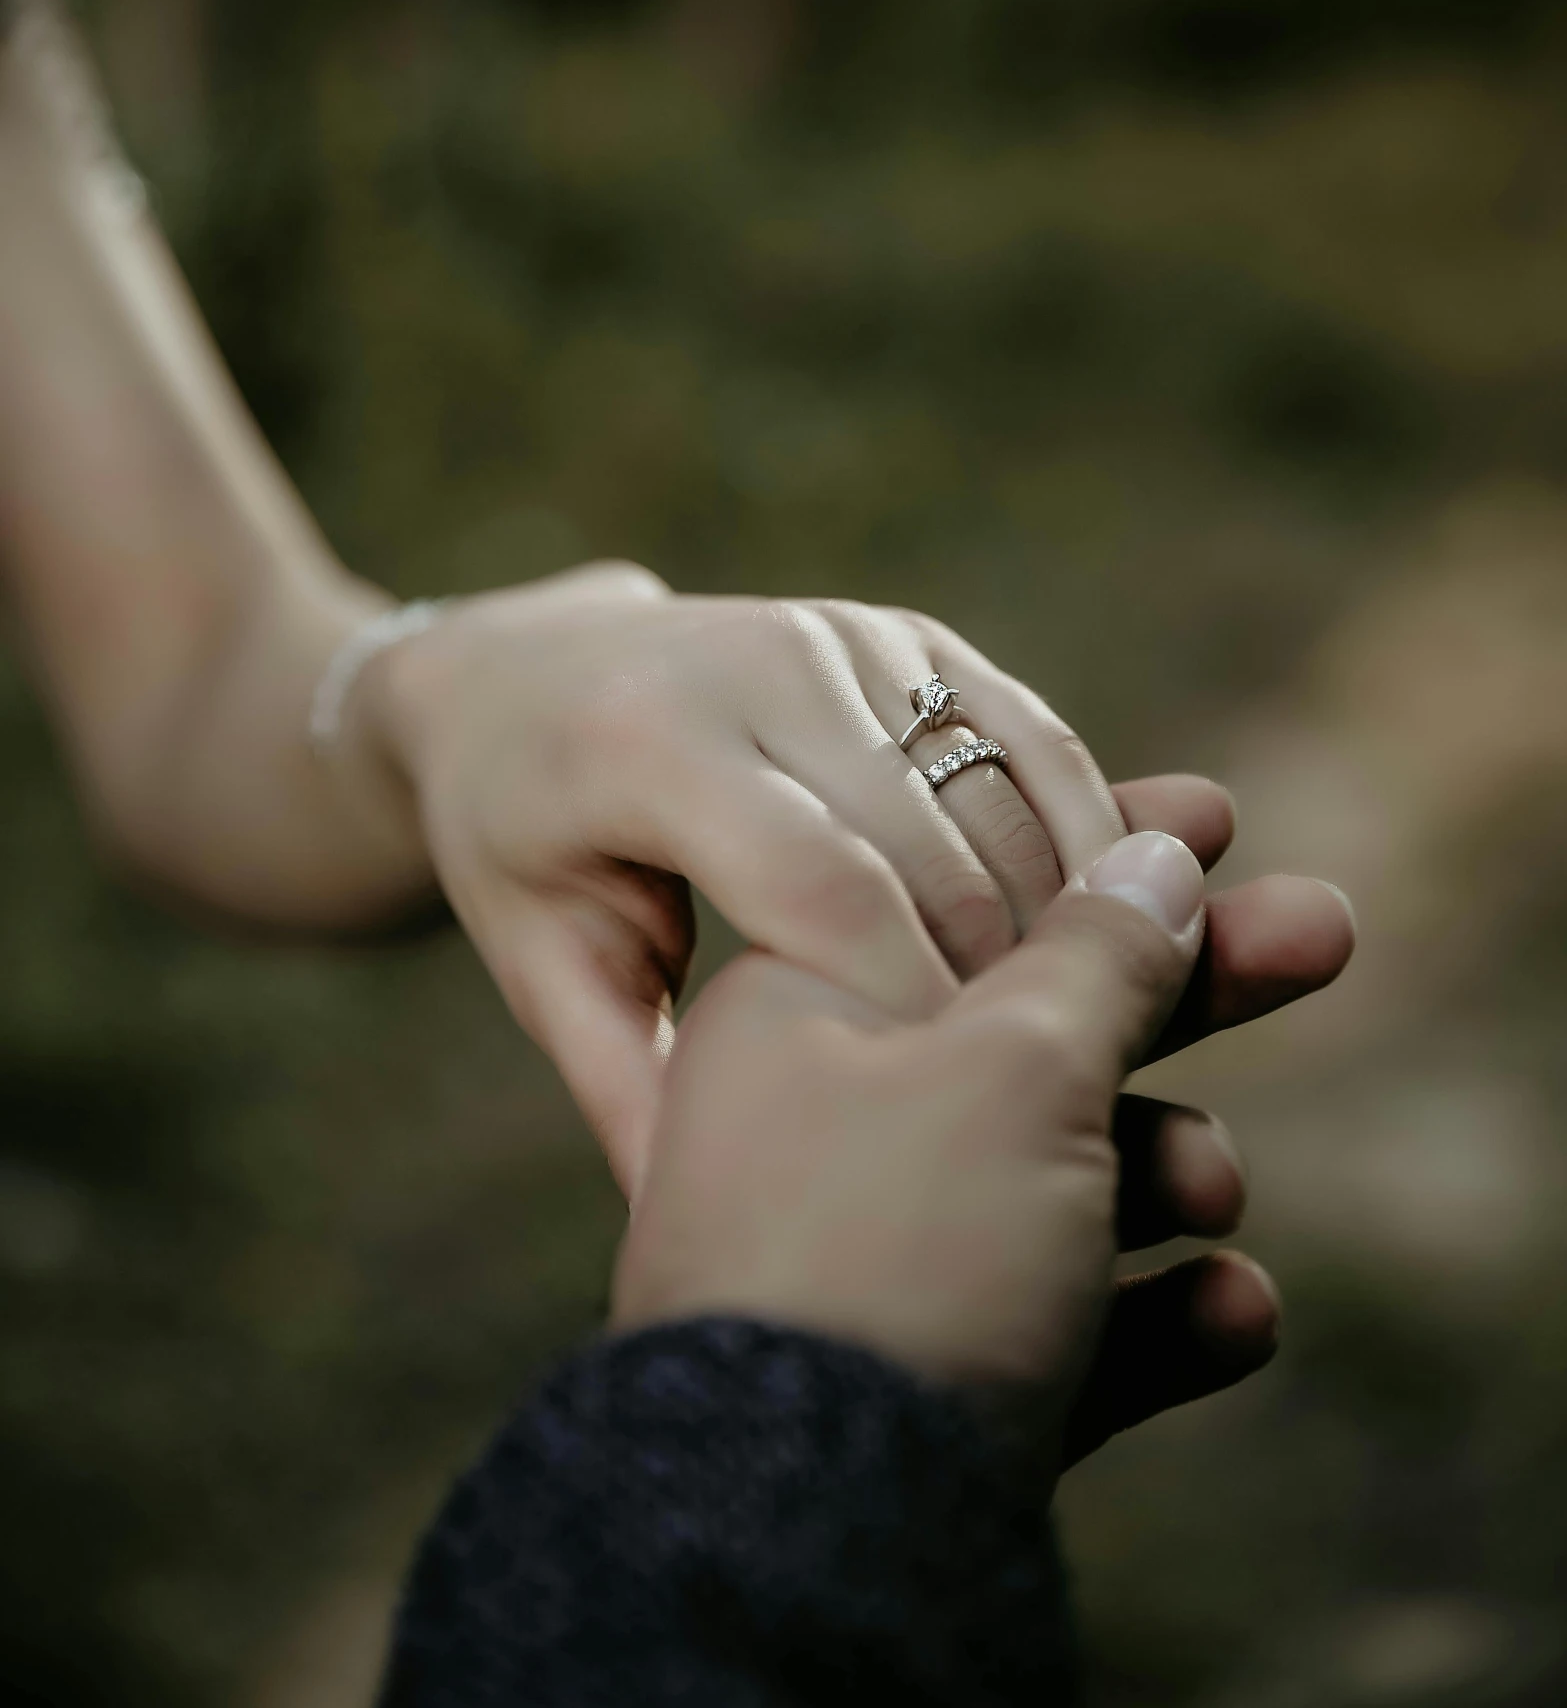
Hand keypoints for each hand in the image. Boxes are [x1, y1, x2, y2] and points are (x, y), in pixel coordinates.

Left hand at [349, 563, 1352, 1193]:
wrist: (529, 672)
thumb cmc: (525, 843)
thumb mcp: (546, 965)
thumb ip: (630, 1087)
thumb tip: (708, 1233)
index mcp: (647, 748)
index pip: (822, 885)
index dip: (909, 1004)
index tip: (962, 1119)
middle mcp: (757, 665)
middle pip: (932, 840)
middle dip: (1005, 977)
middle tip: (1058, 1101)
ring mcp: (842, 636)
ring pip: (1006, 785)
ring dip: (1066, 910)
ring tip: (1094, 1032)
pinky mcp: (906, 632)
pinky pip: (1031, 734)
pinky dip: (1083, 830)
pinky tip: (1104, 932)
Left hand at [614, 831, 1322, 1468]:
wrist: (807, 1537)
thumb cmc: (890, 1251)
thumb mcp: (1009, 1067)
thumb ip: (1095, 959)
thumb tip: (1152, 856)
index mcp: (801, 1011)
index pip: (965, 894)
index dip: (1097, 852)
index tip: (1212, 817)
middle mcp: (825, 1126)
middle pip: (1035, 1029)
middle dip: (1185, 994)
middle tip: (1318, 933)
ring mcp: (875, 1266)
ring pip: (1059, 1184)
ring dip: (1163, 1173)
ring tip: (1213, 1192)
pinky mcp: (927, 1394)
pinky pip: (1062, 1327)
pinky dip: (1150, 1320)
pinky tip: (1231, 1317)